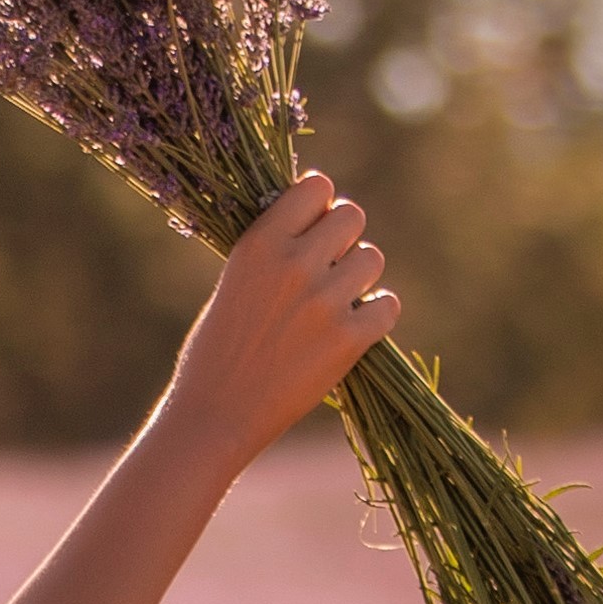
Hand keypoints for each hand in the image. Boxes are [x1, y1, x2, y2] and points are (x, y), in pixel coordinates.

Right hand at [167, 175, 399, 474]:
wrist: (214, 416)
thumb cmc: (217, 350)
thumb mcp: (235, 282)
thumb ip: (275, 249)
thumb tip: (320, 219)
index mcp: (259, 244)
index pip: (317, 187)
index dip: (321, 206)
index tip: (313, 229)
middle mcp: (293, 265)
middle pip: (352, 216)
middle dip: (344, 240)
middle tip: (328, 269)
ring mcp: (324, 302)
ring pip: (373, 259)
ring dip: (360, 278)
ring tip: (336, 304)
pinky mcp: (347, 340)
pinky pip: (387, 306)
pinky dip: (375, 316)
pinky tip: (353, 329)